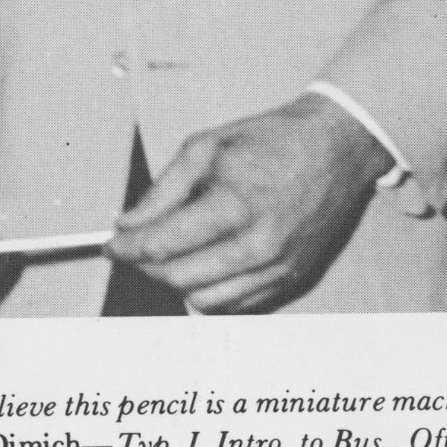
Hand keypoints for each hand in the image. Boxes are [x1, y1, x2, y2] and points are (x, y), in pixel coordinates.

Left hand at [107, 94, 392, 313]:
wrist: (336, 147)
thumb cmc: (272, 140)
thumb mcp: (208, 146)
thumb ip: (163, 189)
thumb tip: (128, 223)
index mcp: (235, 206)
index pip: (163, 245)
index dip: (127, 248)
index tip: (111, 245)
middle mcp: (258, 246)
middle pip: (178, 278)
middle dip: (147, 264)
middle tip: (137, 244)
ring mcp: (277, 268)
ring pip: (204, 301)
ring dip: (177, 280)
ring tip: (173, 251)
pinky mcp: (291, 279)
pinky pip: (235, 305)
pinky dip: (210, 291)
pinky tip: (205, 263)